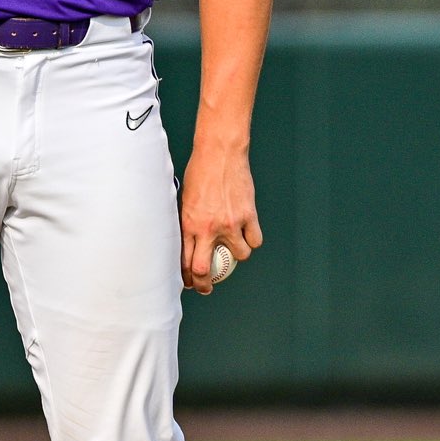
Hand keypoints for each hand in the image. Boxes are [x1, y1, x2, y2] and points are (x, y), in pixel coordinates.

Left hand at [179, 140, 261, 293]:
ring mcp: (230, 224)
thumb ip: (187, 221)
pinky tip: (248, 235)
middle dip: (205, 284)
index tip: (188, 282)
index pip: (185, 261)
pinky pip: (254, 240)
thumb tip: (187, 240)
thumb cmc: (199, 172)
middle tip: (206, 287)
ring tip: (232, 249)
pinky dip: (252, 240)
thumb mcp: (185, 198)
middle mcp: (208, 228)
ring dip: (236, 256)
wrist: (220, 154)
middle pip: (205, 269)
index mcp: (188, 224)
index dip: (186, 278)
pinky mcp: (248, 216)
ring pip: (239, 256)